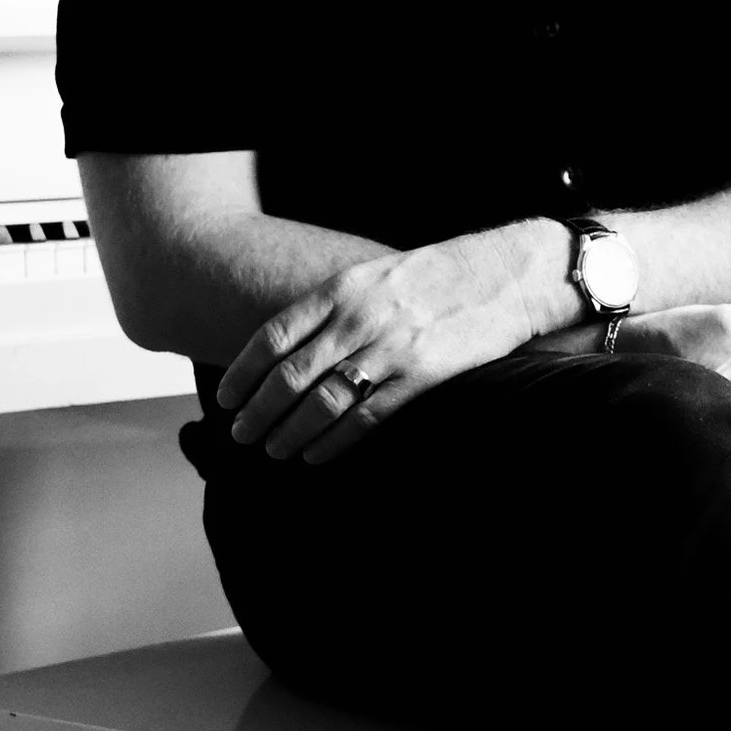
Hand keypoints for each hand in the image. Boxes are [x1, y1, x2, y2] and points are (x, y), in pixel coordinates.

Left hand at [217, 221, 564, 462]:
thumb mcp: (375, 275)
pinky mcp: (420, 376)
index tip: (227, 396)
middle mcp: (358, 318)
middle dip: (258, 411)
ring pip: (321, 402)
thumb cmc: (438, 276)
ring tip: (273, 451)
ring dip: (289, 432)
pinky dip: (333, 442)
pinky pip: (364, 418)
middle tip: (240, 434)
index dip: (244, 371)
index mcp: (342, 288)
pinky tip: (315, 456)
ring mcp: (389, 348)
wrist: (504, 276)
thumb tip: (291, 346)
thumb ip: (334, 306)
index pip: (273, 335)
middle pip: (289, 375)